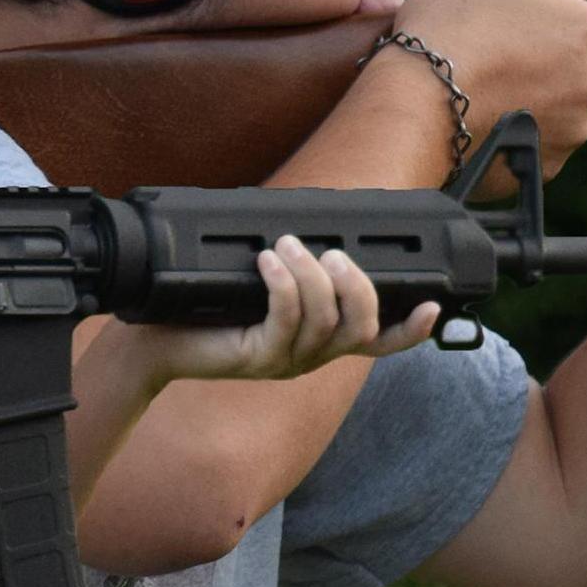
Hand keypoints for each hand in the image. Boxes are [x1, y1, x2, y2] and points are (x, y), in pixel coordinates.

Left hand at [139, 235, 439, 383]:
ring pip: (324, 323)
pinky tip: (268, 262)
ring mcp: (285, 362)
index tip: (432, 305)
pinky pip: (284, 321)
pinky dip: (283, 284)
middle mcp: (310, 356)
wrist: (155, 340)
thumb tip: (314, 224)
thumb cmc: (207, 307)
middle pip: (362, 330)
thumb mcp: (260, 285)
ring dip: (311, 276)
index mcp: (321, 341)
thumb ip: (295, 268)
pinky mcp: (256, 358)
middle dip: (356, 286)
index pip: (379, 343)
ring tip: (287, 244)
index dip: (410, 330)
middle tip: (332, 252)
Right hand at [362, 0, 586, 183]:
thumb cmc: (449, 26)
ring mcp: (565, 135)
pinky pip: (526, 152)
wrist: (414, 100)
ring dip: (525, 109)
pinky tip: (470, 120)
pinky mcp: (535, 170)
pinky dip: (505, 139)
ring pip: (552, 121)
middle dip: (548, 79)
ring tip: (473, 89)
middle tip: (494, 62)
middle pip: (580, 86)